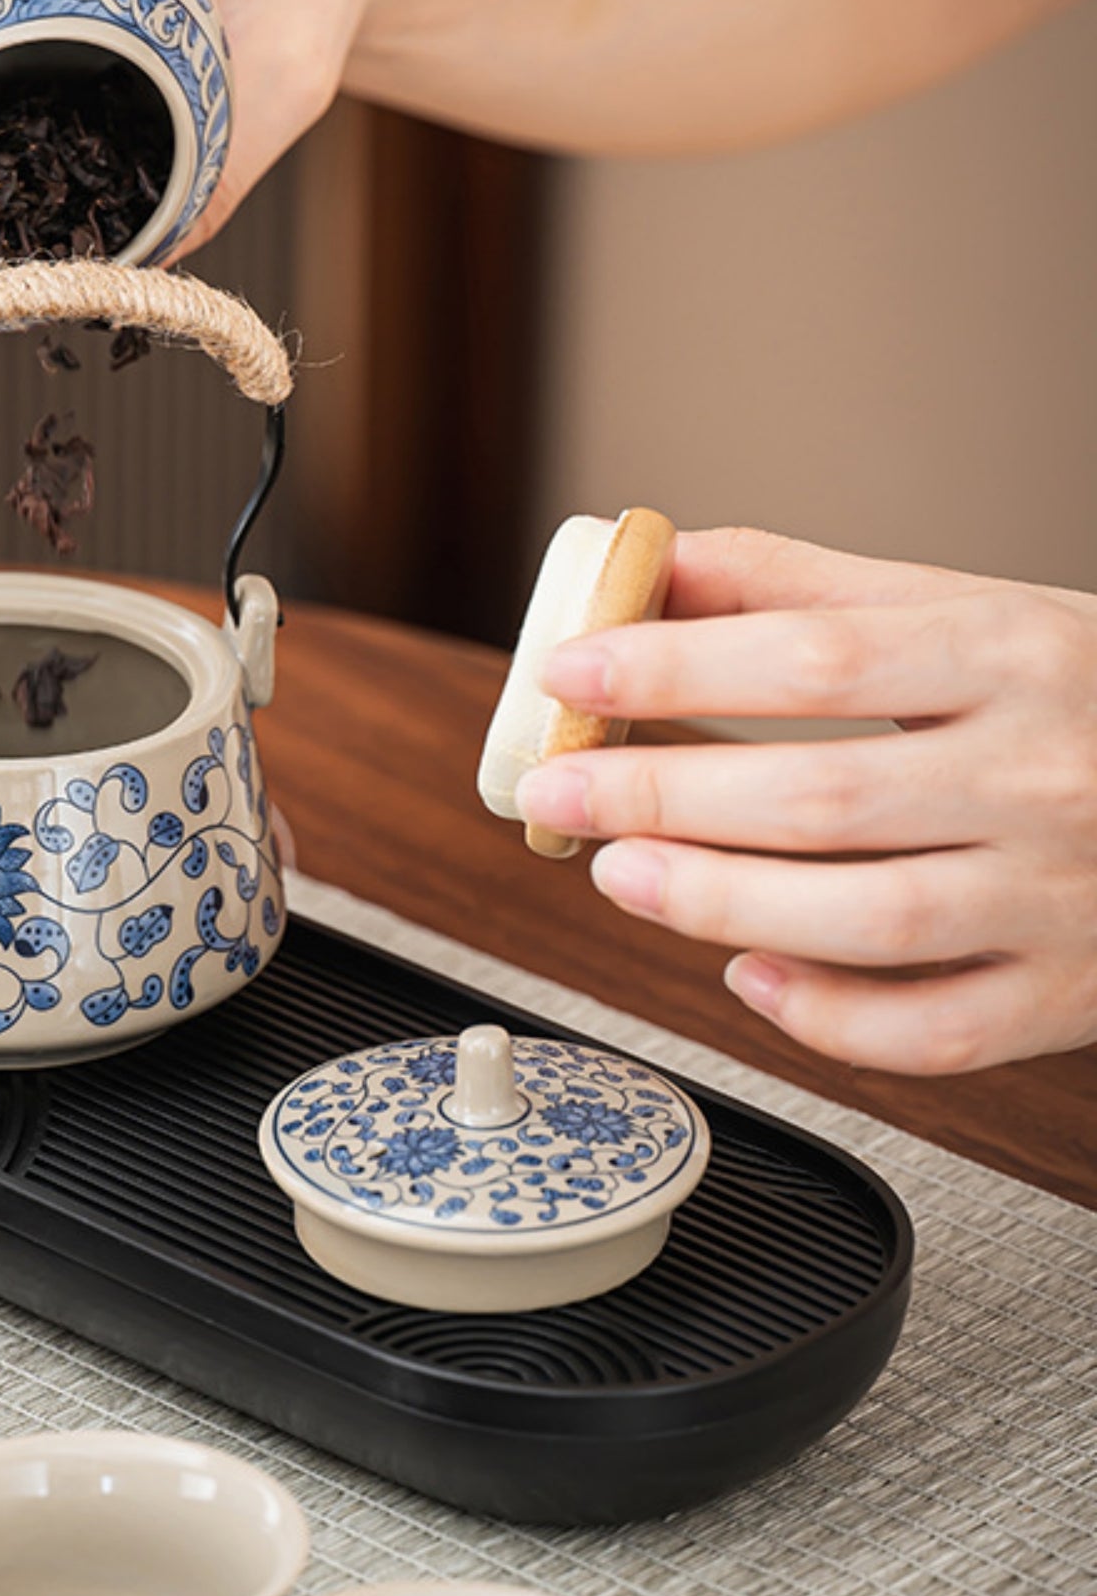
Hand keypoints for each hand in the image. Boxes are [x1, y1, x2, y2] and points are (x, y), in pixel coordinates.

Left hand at [512, 528, 1096, 1074]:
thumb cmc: (1085, 694)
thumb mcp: (972, 611)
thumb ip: (808, 589)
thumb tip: (654, 562)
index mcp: (1016, 655)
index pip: (816, 658)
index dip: (675, 668)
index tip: (569, 672)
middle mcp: (1046, 776)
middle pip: (823, 798)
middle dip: (660, 797)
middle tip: (551, 791)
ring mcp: (1064, 898)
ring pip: (869, 924)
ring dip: (719, 904)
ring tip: (617, 875)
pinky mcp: (1067, 995)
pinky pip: (935, 1033)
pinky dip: (827, 1015)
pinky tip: (747, 974)